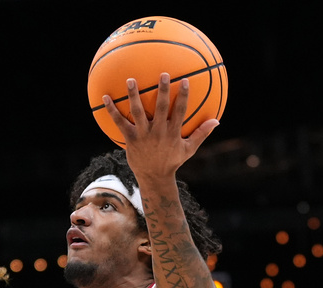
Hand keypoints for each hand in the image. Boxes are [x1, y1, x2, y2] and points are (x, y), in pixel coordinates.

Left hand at [103, 72, 218, 177]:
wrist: (154, 178)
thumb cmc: (172, 161)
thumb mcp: (189, 149)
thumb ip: (201, 133)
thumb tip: (217, 121)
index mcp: (173, 133)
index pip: (179, 111)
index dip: (182, 96)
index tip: (184, 80)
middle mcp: (158, 132)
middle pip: (161, 108)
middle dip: (162, 91)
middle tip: (163, 74)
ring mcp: (143, 135)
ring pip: (138, 112)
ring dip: (134, 96)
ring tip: (131, 80)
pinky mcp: (131, 139)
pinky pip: (120, 123)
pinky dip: (112, 111)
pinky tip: (105, 98)